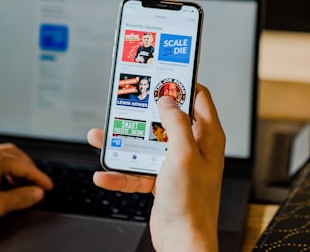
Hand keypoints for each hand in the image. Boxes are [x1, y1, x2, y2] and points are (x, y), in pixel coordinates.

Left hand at [0, 143, 52, 230]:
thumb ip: (22, 197)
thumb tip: (37, 193)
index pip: (26, 167)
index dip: (39, 178)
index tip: (48, 186)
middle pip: (17, 155)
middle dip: (29, 168)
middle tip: (37, 181)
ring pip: (4, 154)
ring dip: (16, 165)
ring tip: (21, 179)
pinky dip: (3, 166)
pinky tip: (1, 178)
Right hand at [87, 83, 224, 250]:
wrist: (182, 240)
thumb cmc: (191, 202)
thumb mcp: (183, 155)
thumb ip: (177, 123)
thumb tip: (167, 100)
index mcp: (205, 137)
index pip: (199, 98)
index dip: (182, 84)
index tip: (163, 74)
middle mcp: (191, 146)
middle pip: (167, 118)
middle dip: (146, 112)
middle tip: (128, 102)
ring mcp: (174, 162)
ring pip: (148, 143)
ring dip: (125, 141)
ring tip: (103, 136)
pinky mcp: (160, 178)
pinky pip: (138, 169)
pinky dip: (122, 171)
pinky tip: (105, 174)